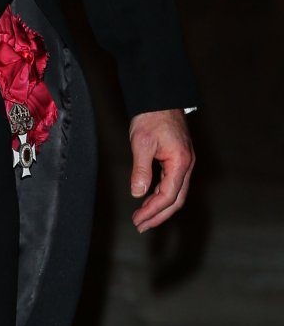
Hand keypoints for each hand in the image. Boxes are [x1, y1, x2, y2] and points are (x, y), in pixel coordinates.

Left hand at [129, 108, 194, 231]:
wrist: (160, 99)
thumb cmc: (152, 117)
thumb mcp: (141, 143)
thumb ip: (141, 170)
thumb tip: (138, 192)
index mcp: (180, 162)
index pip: (168, 195)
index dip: (153, 211)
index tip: (138, 220)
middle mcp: (186, 165)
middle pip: (176, 200)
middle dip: (159, 215)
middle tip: (141, 226)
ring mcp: (184, 163)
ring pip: (176, 193)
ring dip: (160, 207)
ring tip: (142, 218)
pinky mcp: (179, 160)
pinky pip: (173, 184)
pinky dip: (161, 195)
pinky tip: (148, 200)